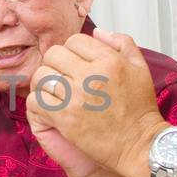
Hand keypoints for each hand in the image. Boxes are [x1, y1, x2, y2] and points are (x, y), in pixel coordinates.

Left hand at [29, 29, 168, 176]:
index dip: (72, 51)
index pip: (74, 40)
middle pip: (53, 55)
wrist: (139, 145)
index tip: (74, 64)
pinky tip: (50, 108)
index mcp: (110, 61)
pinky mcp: (66, 118)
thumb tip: (97, 31)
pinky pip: (36, 100)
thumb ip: (122, 43)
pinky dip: (39, 103)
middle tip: (60, 77)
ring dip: (44, 84)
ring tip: (53, 93)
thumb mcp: (140, 68)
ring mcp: (77, 97)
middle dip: (54, 64)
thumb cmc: (140, 110)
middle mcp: (92, 76)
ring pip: (41, 76)